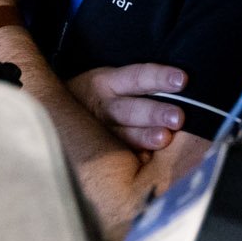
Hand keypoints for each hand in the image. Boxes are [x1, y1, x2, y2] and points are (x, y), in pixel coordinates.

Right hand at [69, 64, 189, 151]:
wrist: (58, 114)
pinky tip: (149, 163)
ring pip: (123, 134)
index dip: (159, 77)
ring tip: (164, 138)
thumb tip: (183, 84)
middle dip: (154, 113)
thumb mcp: (113, 80)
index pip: (137, 77)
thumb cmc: (103, 96)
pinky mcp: (98, 151)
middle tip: (178, 118)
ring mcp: (99, 132)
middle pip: (130, 109)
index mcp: (107, 82)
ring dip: (144, 136)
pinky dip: (134, 159)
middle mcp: (102, 107)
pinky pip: (118, 154)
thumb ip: (142, 84)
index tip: (182, 80)